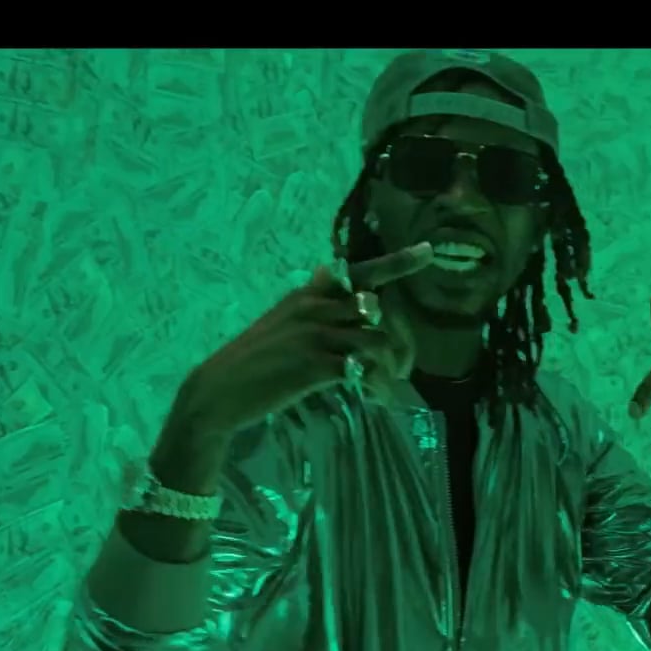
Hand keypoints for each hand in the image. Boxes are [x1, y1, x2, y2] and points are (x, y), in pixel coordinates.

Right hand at [181, 244, 435, 436]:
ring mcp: (316, 335)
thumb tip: (332, 275)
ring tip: (385, 387)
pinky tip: (375, 399)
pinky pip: (364, 371)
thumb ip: (312, 300)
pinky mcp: (317, 365)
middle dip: (397, 339)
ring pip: (376, 341)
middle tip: (402, 367)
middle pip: (376, 311)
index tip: (429, 251)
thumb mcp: (282, 319)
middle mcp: (315, 308)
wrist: (221, 391)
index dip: (397, 263)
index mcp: (308, 294)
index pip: (359, 272)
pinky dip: (376, 386)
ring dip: (390, 368)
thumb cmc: (254, 359)